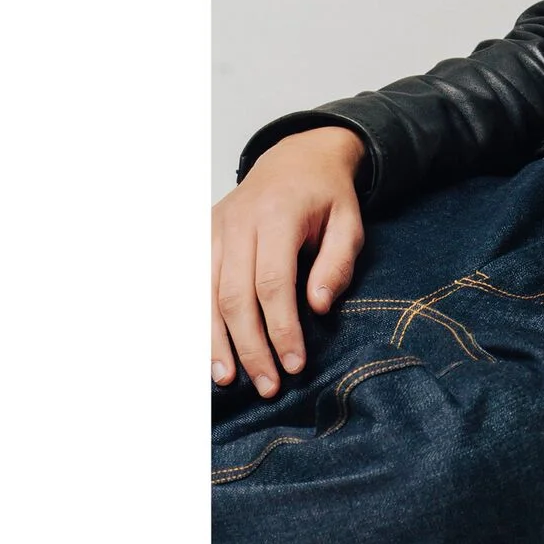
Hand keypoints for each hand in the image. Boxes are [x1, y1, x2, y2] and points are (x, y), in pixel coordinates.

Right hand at [211, 126, 367, 398]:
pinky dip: (196, 319)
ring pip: (207, 293)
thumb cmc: (326, 197)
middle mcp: (239, 221)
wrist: (296, 158)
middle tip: (268, 385)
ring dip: (215, 341)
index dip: (281, 329)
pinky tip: (204, 350)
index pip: (273, 283)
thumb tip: (317, 307)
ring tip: (227, 380)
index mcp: (278, 214)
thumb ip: (337, 263)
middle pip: (235, 295)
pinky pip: (193, 283)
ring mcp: (215, 227)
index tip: (295, 364)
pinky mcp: (203, 234)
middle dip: (250, 346)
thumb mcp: (350, 223)